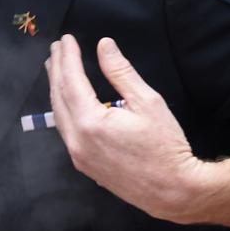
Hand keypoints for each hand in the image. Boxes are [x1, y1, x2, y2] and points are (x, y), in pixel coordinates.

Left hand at [47, 35, 202, 220]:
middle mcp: (77, 140)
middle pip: (58, 97)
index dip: (68, 58)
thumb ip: (121, 72)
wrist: (173, 191)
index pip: (71, 81)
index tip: (66, 39)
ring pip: (59, 115)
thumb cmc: (165, 146)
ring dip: (57, 89)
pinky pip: (66, 131)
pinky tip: (67, 100)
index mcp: (90, 122)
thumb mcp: (147, 102)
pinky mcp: (84, 164)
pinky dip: (63, 109)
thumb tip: (104, 46)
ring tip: (56, 68)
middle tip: (56, 48)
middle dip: (57, 70)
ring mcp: (78, 155)